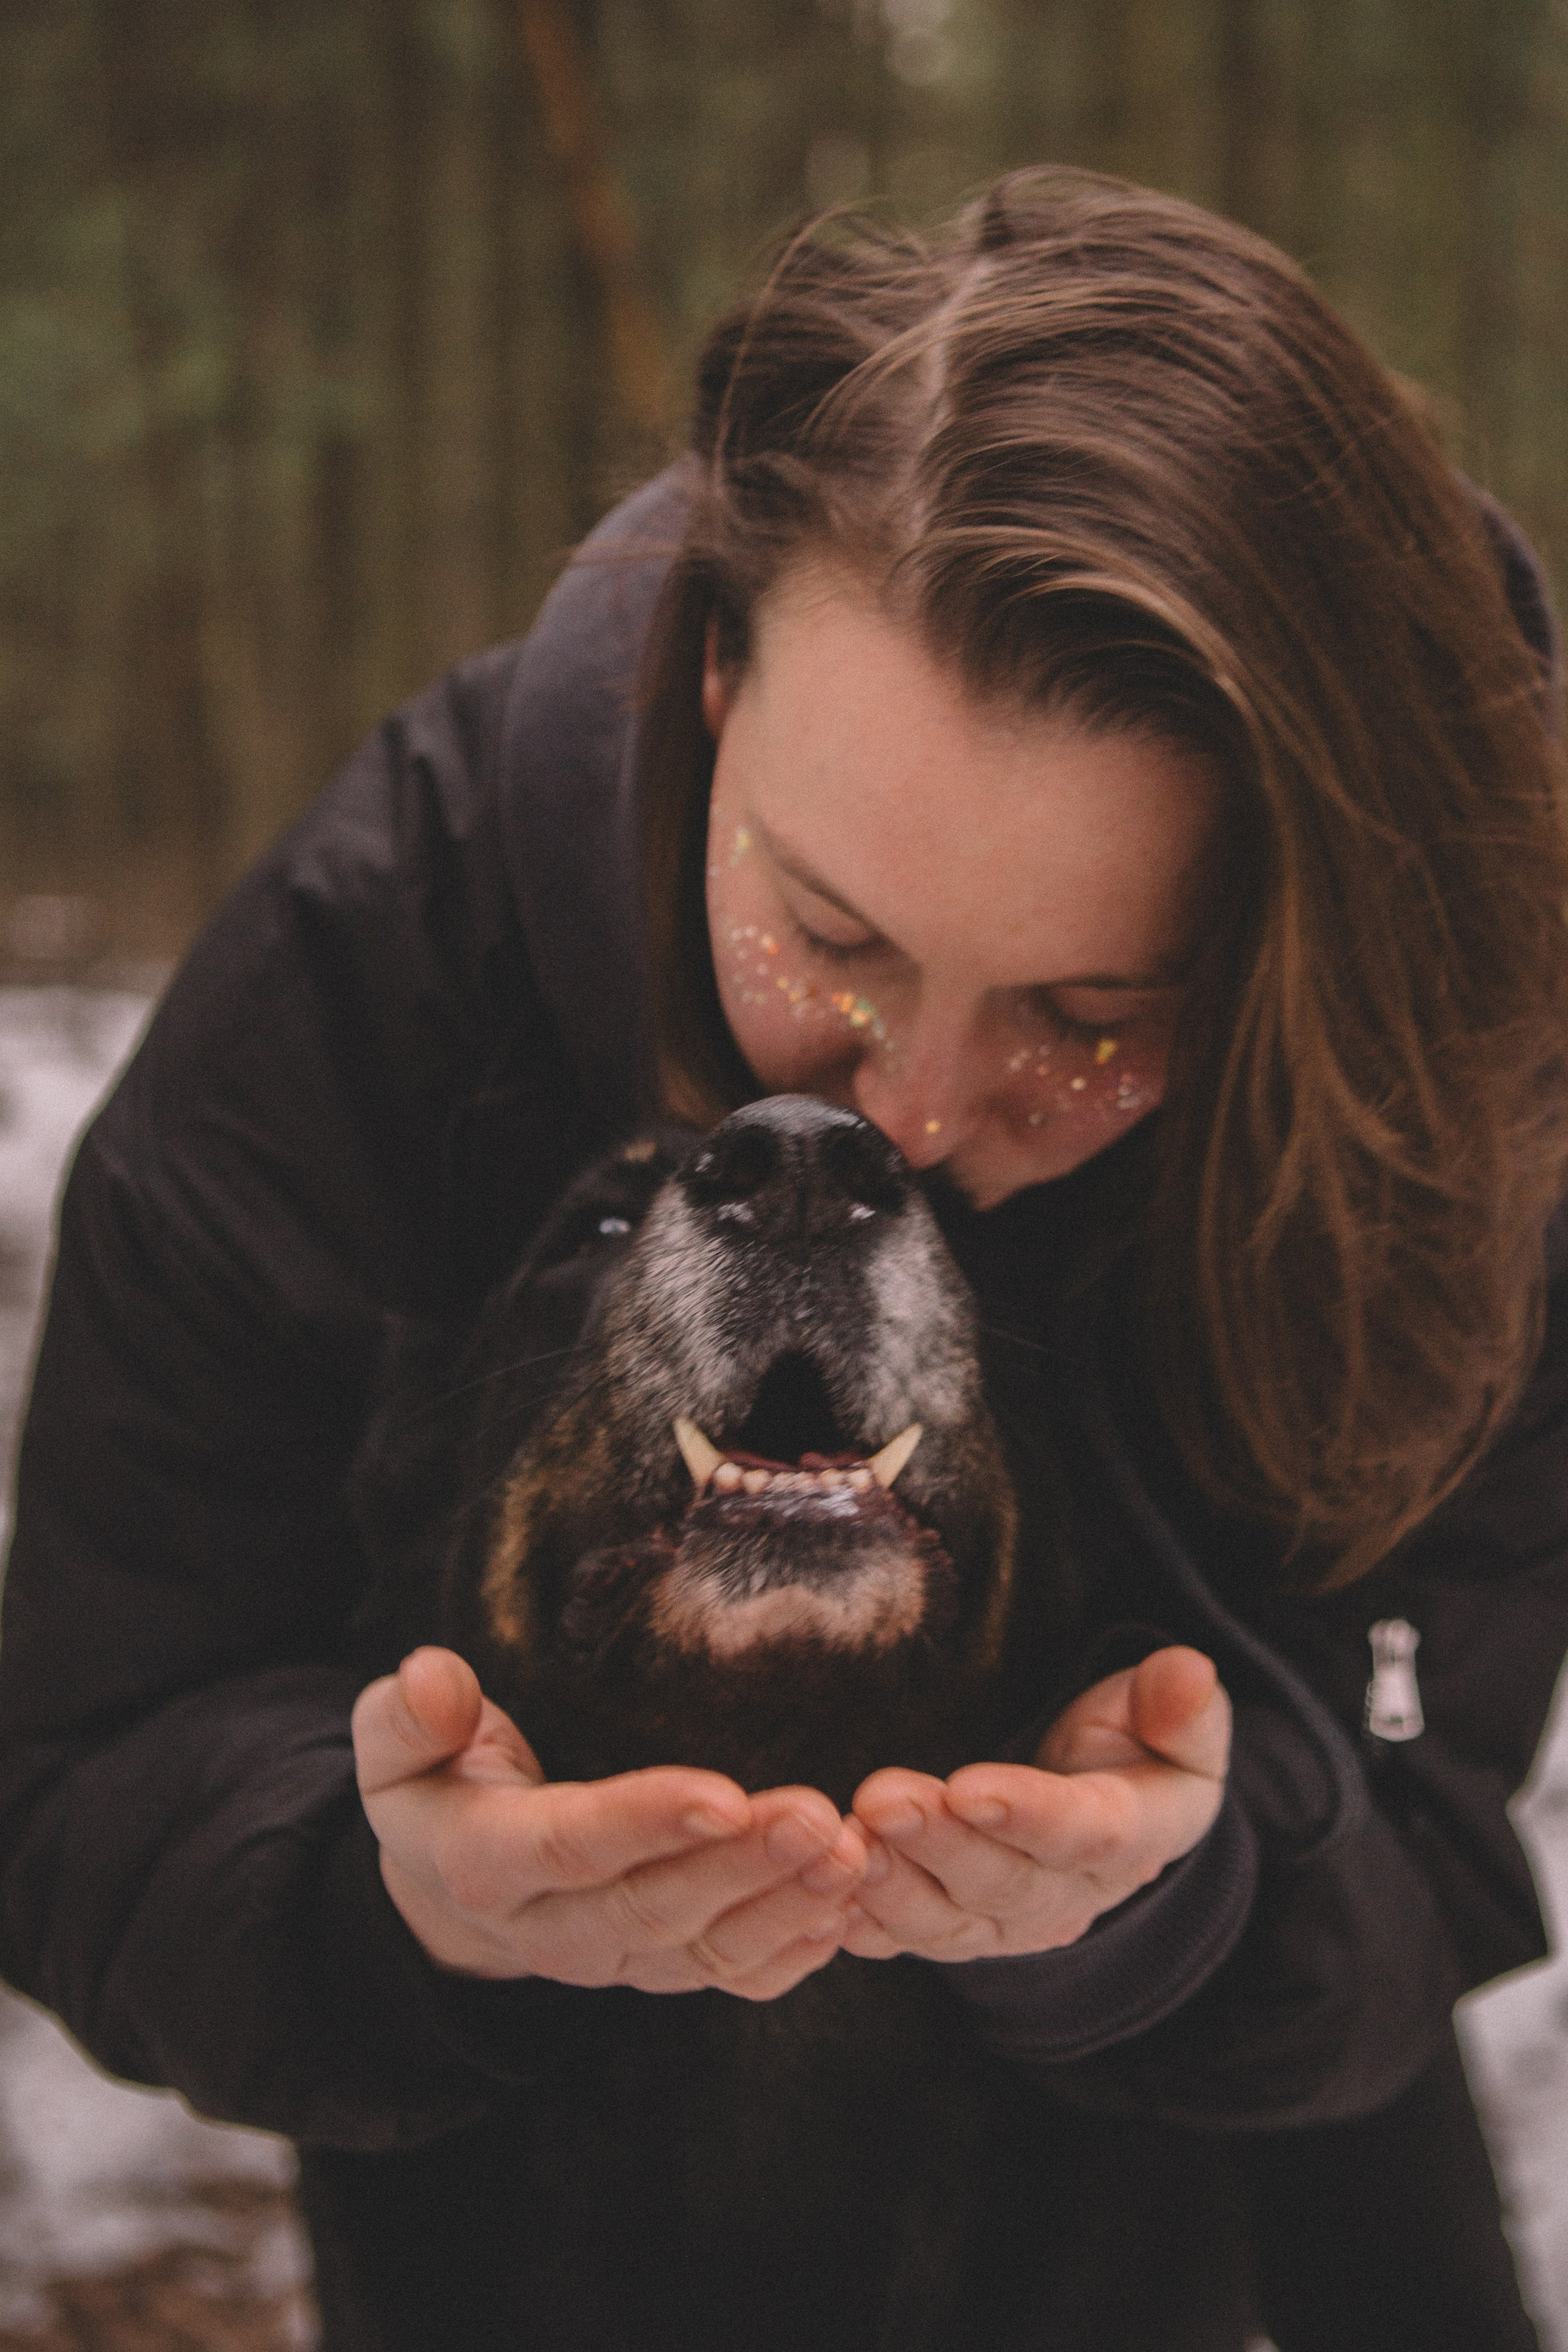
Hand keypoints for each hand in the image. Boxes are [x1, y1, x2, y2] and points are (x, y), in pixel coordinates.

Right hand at [353, 1647, 867, 1998]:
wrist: (451, 1882)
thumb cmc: (439, 1782)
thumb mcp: (396, 1747)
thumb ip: (409, 1716)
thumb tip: (431, 1677)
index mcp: (484, 1862)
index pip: (570, 1845)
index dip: (645, 1823)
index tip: (722, 1793)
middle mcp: (553, 1928)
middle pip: (655, 1907)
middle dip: (743, 1866)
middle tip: (822, 1817)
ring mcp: (614, 1958)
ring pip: (707, 1950)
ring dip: (787, 1905)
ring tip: (853, 1852)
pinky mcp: (662, 1969)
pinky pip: (732, 1976)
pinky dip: (794, 1951)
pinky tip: (848, 1908)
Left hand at [842, 1646, 1229, 1962]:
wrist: (1103, 1802)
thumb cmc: (1137, 1743)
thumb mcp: (1175, 1721)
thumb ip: (1181, 1707)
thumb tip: (1191, 1674)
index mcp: (1133, 1837)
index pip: (1086, 1832)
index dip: (1029, 1814)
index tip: (970, 1786)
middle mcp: (1068, 1897)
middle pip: (1003, 1881)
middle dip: (940, 1843)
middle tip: (882, 1800)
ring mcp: (1005, 1923)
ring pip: (946, 1920)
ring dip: (892, 1885)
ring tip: (846, 1842)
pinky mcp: (951, 1929)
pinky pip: (905, 1939)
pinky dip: (863, 1924)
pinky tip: (824, 1903)